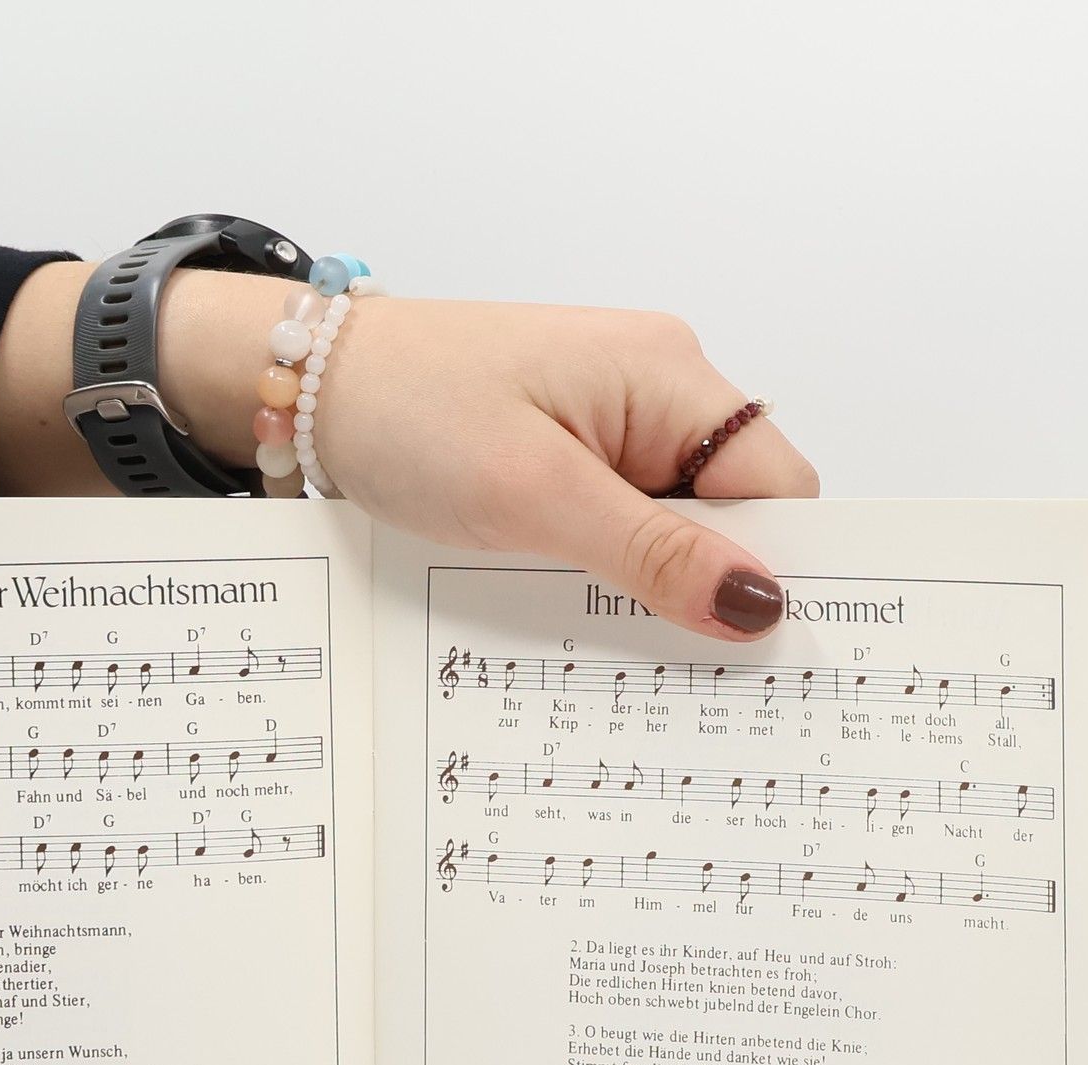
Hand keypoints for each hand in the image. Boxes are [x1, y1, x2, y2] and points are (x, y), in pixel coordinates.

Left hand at [318, 298, 817, 638]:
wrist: (310, 385)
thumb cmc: (410, 411)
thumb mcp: (534, 495)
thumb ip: (650, 552)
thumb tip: (758, 604)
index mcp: (669, 377)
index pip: (776, 484)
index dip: (774, 566)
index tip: (752, 648)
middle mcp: (655, 391)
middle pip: (731, 510)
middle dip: (707, 584)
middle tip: (674, 663)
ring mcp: (608, 423)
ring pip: (671, 526)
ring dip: (647, 584)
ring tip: (606, 637)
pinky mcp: (564, 453)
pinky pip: (616, 524)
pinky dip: (603, 570)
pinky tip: (570, 605)